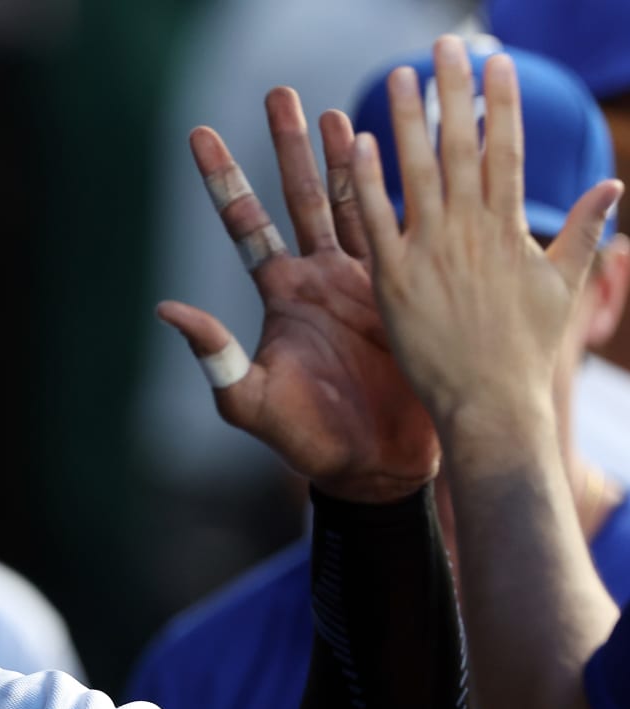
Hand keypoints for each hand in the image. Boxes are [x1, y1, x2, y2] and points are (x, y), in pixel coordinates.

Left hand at [160, 88, 439, 503]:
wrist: (375, 463)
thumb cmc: (308, 438)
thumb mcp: (250, 400)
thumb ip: (214, 355)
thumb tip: (166, 307)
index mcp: (280, 295)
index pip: (245, 223)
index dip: (223, 180)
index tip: (199, 134)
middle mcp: (316, 277)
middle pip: (296, 195)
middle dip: (285, 146)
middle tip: (276, 93)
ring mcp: (361, 278)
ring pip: (348, 200)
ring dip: (339, 154)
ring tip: (330, 108)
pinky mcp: (404, 287)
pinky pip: (396, 225)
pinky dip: (389, 186)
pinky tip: (389, 148)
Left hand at [351, 37, 623, 452]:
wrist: (492, 407)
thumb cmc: (525, 354)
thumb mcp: (562, 288)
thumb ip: (582, 234)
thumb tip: (614, 187)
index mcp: (509, 231)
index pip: (506, 153)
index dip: (501, 105)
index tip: (497, 63)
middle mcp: (470, 235)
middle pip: (463, 149)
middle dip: (454, 94)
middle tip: (445, 46)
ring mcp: (431, 256)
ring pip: (419, 175)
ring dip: (408, 122)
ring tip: (399, 76)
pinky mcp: (393, 282)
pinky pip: (378, 224)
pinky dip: (370, 183)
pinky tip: (359, 142)